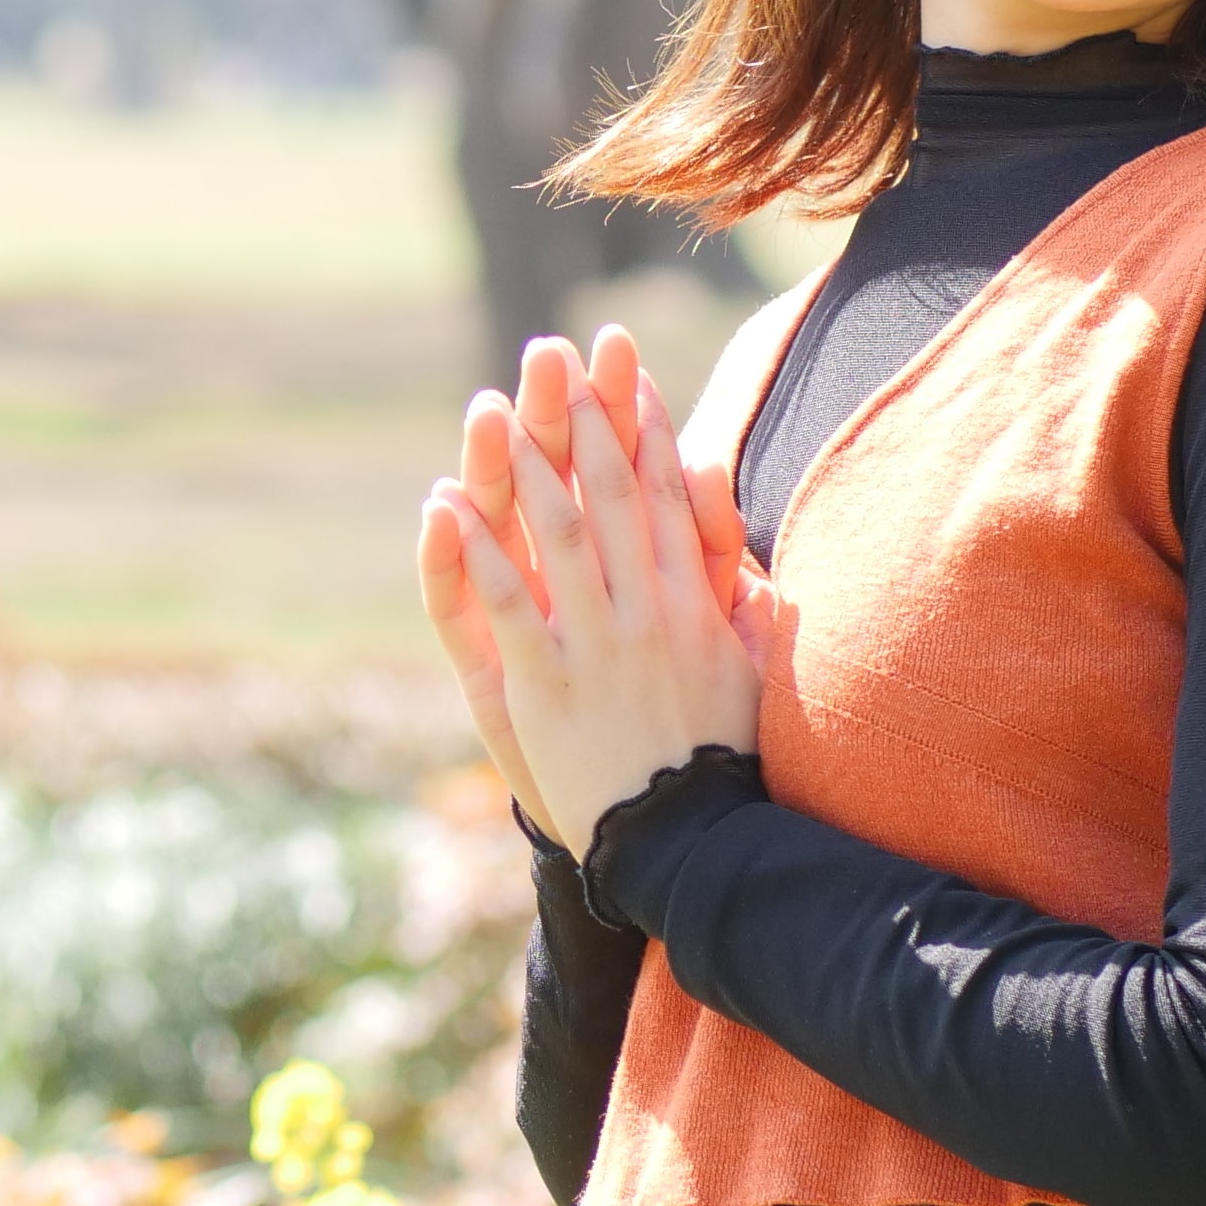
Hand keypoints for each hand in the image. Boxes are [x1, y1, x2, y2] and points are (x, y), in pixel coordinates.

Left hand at [415, 326, 764, 857]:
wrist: (692, 843)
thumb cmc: (725, 763)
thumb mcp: (756, 674)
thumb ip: (751, 607)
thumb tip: (755, 564)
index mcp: (697, 605)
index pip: (671, 499)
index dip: (649, 432)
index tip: (629, 381)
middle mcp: (649, 611)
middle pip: (617, 496)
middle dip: (588, 422)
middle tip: (565, 362)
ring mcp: (597, 644)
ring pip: (560, 534)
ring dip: (529, 465)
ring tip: (503, 411)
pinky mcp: (547, 682)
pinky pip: (507, 600)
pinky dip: (477, 547)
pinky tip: (448, 502)